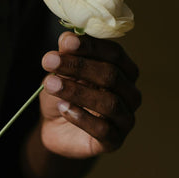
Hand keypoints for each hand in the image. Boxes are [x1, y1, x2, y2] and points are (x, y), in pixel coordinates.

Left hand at [40, 32, 140, 158]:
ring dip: (76, 91)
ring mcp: (125, 118)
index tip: (65, 42)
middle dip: (78, 66)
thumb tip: (67, 37)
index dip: (90, 47)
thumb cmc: (64, 93)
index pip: (114, 53)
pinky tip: (63, 109)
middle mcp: (130, 93)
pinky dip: (81, 117)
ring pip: (109, 103)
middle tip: (48, 61)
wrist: (55, 128)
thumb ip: (67, 55)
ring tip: (50, 84)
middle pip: (111, 76)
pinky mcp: (114, 141)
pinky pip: (104, 129)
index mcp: (124, 70)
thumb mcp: (62, 71)